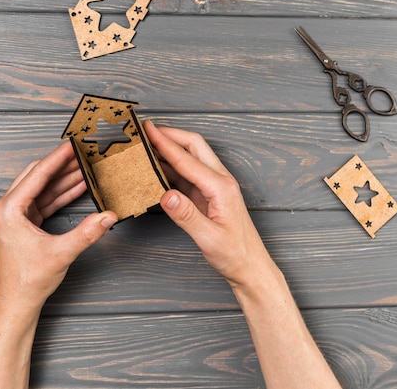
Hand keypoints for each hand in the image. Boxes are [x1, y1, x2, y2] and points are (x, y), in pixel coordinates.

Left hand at [0, 141, 117, 309]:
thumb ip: (87, 233)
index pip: (37, 175)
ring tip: (85, 167)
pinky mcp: (21, 222)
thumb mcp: (61, 254)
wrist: (16, 301)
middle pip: (37, 176)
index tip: (72, 144)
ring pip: (41, 188)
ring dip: (62, 179)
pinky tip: (77, 187)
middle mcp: (6, 209)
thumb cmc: (28, 281)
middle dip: (61, 164)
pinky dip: (59, 194)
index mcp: (9, 211)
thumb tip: (108, 217)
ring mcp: (13, 215)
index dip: (58, 158)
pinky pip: (42, 201)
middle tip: (81, 152)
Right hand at [143, 121, 269, 287]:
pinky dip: (171, 166)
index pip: (186, 159)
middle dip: (170, 134)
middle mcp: (220, 181)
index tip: (147, 130)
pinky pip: (188, 173)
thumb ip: (186, 215)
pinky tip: (157, 167)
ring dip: (170, 148)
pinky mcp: (209, 195)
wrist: (250, 267)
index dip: (164, 143)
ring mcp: (215, 186)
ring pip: (191, 157)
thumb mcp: (209, 238)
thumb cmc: (235, 254)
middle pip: (193, 146)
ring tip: (148, 144)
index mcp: (221, 187)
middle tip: (146, 129)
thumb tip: (166, 194)